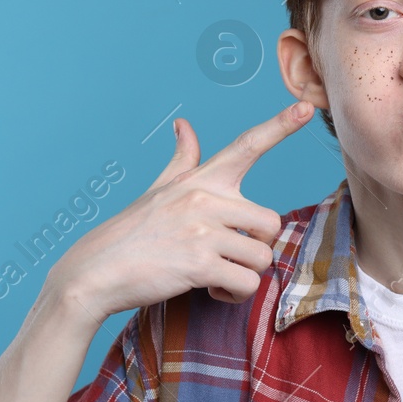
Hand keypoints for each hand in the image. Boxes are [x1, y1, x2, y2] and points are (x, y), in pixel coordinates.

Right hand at [48, 101, 313, 319]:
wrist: (96, 270)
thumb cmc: (132, 232)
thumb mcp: (159, 190)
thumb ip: (182, 160)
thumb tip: (185, 125)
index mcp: (200, 180)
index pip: (246, 145)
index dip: (279, 125)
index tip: (306, 107)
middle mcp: (204, 199)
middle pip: (271, 223)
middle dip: (256, 248)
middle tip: (227, 257)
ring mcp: (202, 231)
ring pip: (262, 257)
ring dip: (245, 275)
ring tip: (216, 276)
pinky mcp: (199, 264)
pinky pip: (247, 283)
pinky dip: (234, 295)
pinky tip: (210, 289)